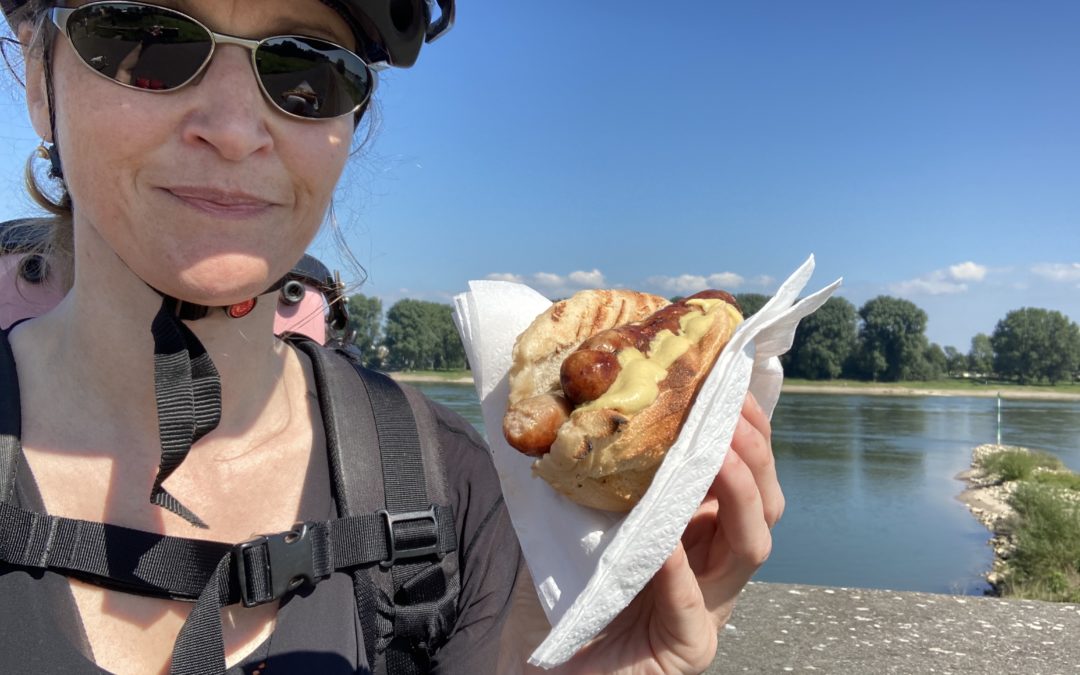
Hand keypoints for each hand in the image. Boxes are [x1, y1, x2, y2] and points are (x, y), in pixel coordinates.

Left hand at [562, 392, 782, 673]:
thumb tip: (578, 398)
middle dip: (754, 454)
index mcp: (702, 532)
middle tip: (731, 411)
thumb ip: (603, 472)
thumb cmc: (572, 590)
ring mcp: (709, 610)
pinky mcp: (687, 649)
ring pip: (750, 548)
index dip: (745, 430)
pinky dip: (679, 573)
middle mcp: (716, 566)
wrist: (550, 665)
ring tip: (717, 455)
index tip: (728, 382)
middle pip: (764, 504)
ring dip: (736, 495)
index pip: (743, 474)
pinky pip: (692, 608)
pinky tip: (665, 543)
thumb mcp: (590, 516)